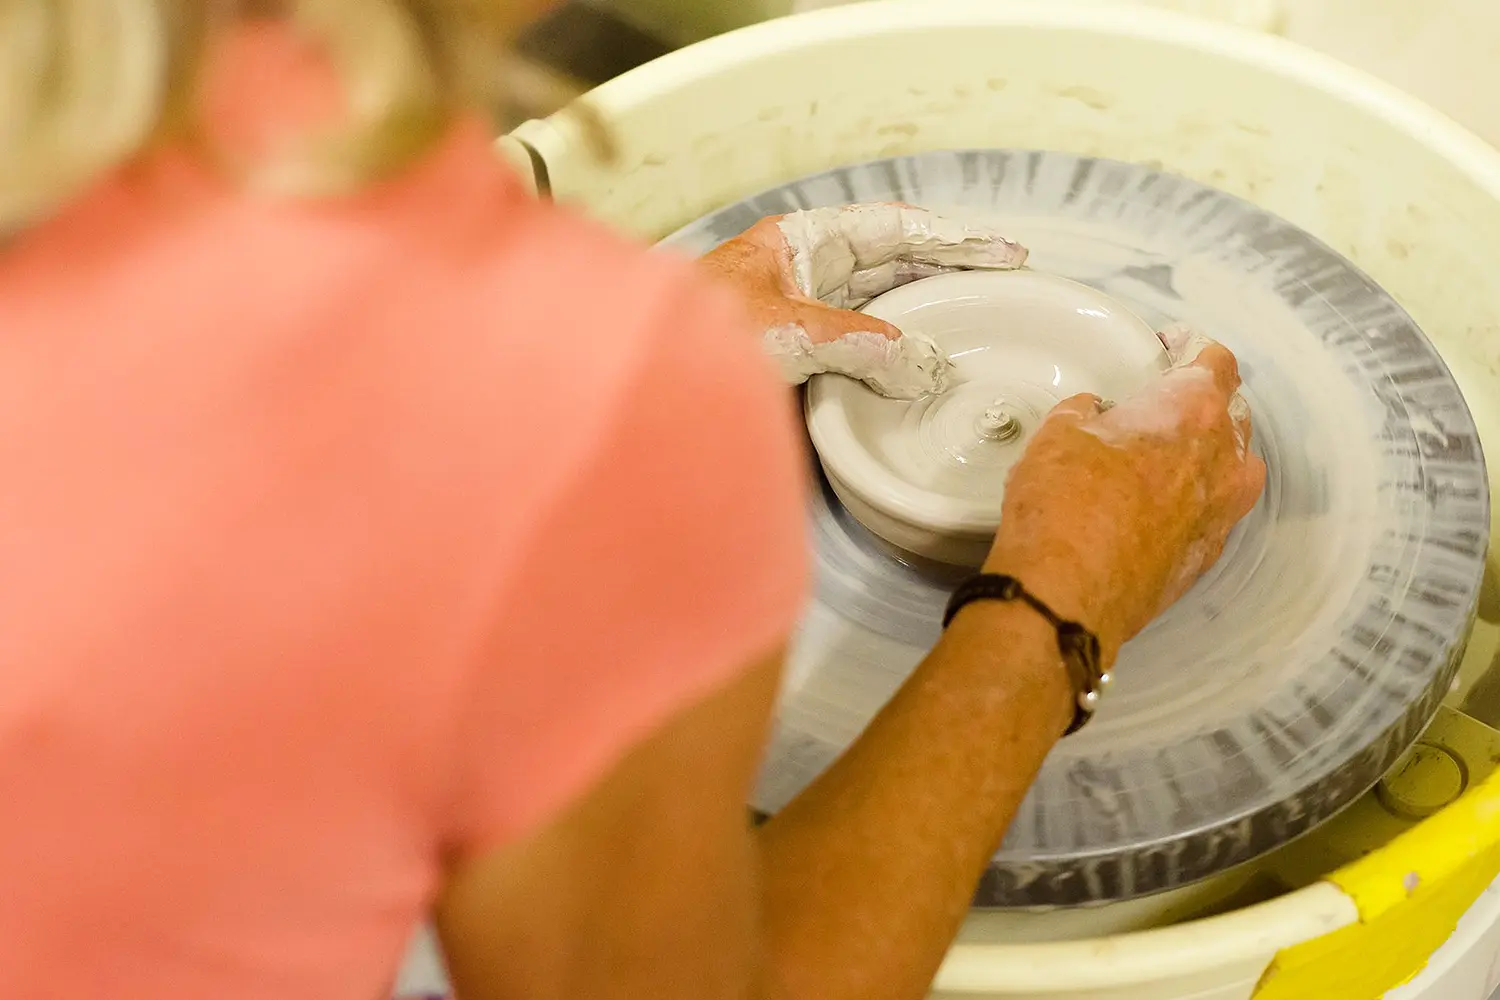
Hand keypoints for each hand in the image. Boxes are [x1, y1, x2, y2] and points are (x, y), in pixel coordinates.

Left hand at [699, 204, 1026, 398]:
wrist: (643, 389)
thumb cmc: (688, 339)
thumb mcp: (785, 332)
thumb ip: (856, 342)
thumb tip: (920, 362)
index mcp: (799, 243)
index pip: (891, 229)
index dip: (949, 239)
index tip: (1000, 253)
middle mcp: (801, 273)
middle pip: (891, 263)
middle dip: (946, 270)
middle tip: (1004, 283)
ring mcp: (797, 316)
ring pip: (876, 307)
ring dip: (921, 314)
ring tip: (973, 320)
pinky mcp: (791, 360)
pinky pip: (855, 349)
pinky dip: (889, 354)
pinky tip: (915, 364)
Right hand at [983, 325, 1265, 663]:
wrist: (1067, 592)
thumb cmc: (1062, 507)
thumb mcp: (1057, 434)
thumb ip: (1086, 413)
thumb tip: (1092, 413)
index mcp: (1191, 411)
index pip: (1216, 361)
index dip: (1194, 347)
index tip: (1175, 347)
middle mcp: (1222, 458)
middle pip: (1233, 413)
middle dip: (1205, 401)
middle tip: (1168, 402)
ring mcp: (1221, 511)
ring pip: (1236, 465)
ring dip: (1211, 452)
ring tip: (1173, 453)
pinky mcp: (1206, 555)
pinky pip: (1217, 512)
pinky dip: (1197, 500)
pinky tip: (1162, 504)